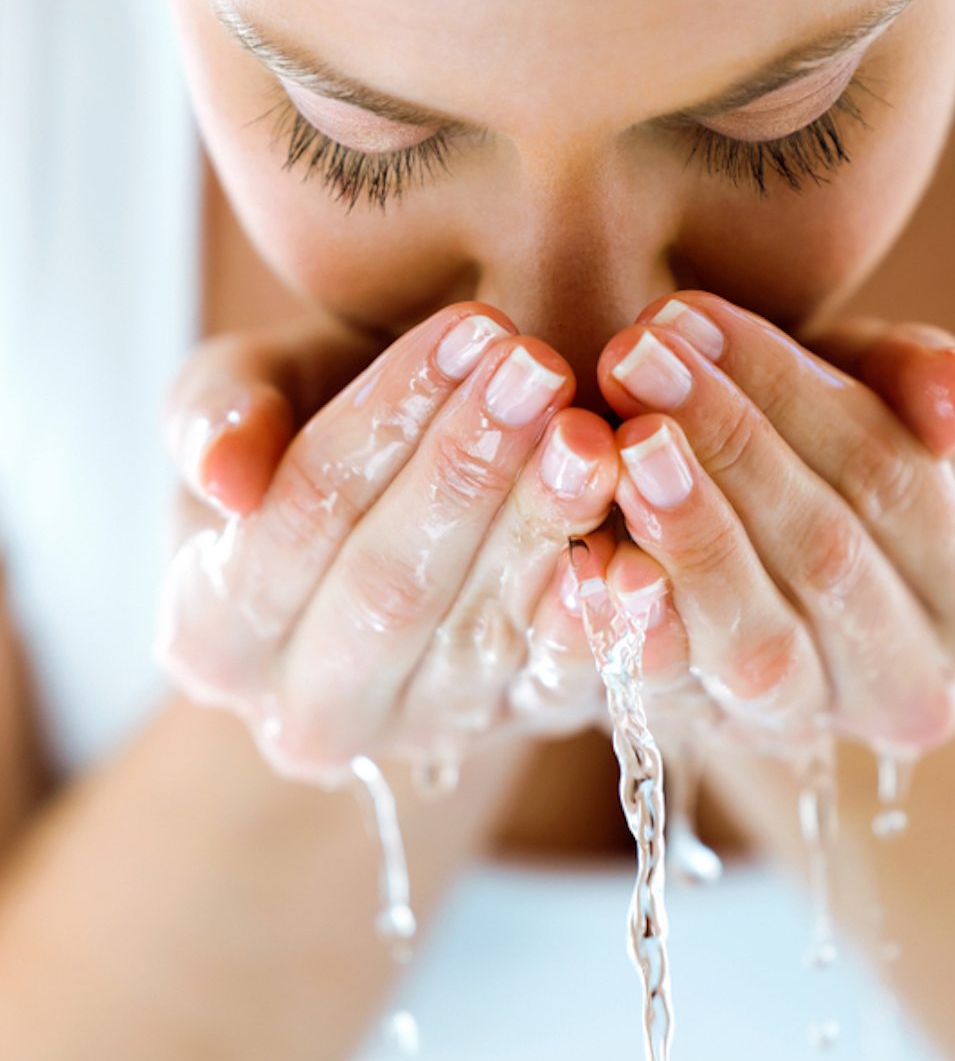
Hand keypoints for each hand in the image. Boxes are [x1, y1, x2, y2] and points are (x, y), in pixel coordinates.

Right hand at [155, 305, 618, 782]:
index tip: (463, 331)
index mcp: (213, 634)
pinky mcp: (517, 724)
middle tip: (538, 371)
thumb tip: (224, 477)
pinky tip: (635, 557)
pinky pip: (563, 684)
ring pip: (481, 635)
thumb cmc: (315, 430)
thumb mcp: (249, 395)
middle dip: (467, 471)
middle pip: (390, 589)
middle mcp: (311, 711)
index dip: (382, 422)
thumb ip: (216, 416)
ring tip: (592, 435)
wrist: (400, 510)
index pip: (300, 520)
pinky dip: (601, 625)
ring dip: (543, 528)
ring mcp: (422, 730)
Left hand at [594, 291, 954, 754]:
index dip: (790, 393)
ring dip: (685, 535)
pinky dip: (635, 628)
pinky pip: (677, 696)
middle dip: (725, 445)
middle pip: (826, 558)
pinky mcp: (722, 738)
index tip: (691, 317)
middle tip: (634, 358)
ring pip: (758, 643)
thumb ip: (917, 382)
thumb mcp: (881, 402)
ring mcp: (816, 724)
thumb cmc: (837, 463)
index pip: (895, 479)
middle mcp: (917, 685)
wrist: (783, 577)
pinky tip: (591, 560)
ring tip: (620, 443)